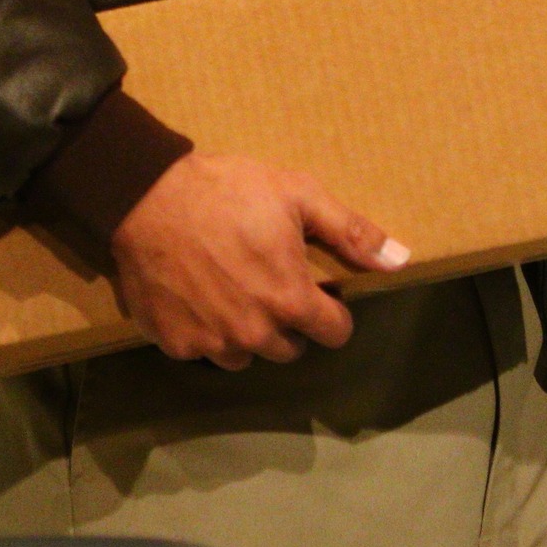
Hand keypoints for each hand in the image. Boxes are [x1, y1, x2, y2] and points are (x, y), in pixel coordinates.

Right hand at [110, 151, 408, 369]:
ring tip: (234, 288)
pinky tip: (199, 293)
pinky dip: (206, 329)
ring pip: (246, 354)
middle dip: (289, 320)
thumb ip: (350, 231)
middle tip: (271, 280)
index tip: (318, 289)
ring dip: (248, 330)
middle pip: (290, 349)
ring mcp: (212, 344)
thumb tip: (399, 260)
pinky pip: (203, 349)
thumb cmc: (228, 192)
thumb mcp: (297, 194)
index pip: (334, 333)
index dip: (332, 310)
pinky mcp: (175, 344)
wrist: (147, 197)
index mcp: (291, 301)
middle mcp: (255, 334)